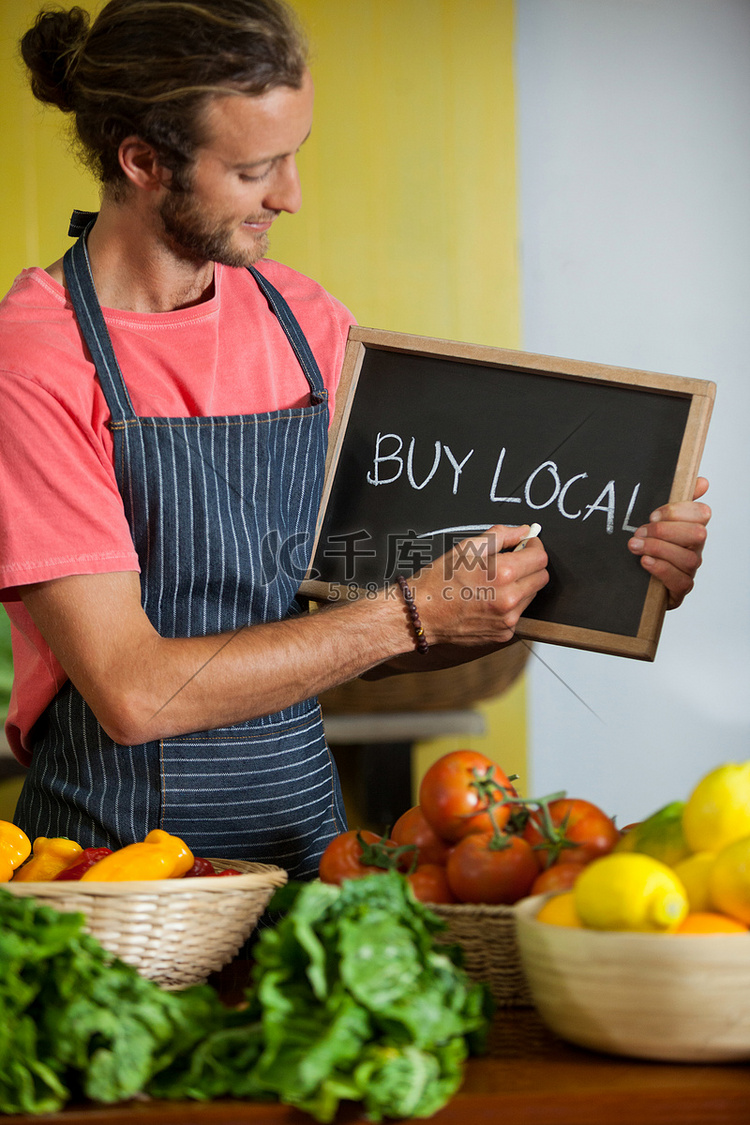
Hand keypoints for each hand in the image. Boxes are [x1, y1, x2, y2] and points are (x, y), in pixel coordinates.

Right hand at [413, 524, 548, 645]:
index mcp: (503, 574)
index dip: (533, 547)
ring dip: (520, 586)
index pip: (540, 558)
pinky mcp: (503, 634)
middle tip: (510, 562)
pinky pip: (518, 614)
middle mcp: (509, 600)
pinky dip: (509, 605)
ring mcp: (508, 620)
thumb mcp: (466, 547)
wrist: (421, 614)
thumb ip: (500, 535)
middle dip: (530, 566)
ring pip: (531, 596)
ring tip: (494, 583)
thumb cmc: (438, 580)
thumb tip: (522, 531)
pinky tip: (488, 600)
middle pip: (542, 578)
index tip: (525, 545)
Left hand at [627, 477, 710, 608]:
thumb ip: (676, 501)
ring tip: (636, 546)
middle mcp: (695, 549)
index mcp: (691, 528)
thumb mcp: (656, 521)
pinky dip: (662, 569)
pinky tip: (646, 562)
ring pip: (688, 558)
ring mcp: (690, 570)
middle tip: (639, 532)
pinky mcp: (681, 589)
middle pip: (697, 535)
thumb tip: (702, 482)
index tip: (652, 515)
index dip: (677, 512)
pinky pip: (681, 581)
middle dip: (664, 531)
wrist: (634, 580)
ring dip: (658, 549)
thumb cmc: (649, 547)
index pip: (701, 513)